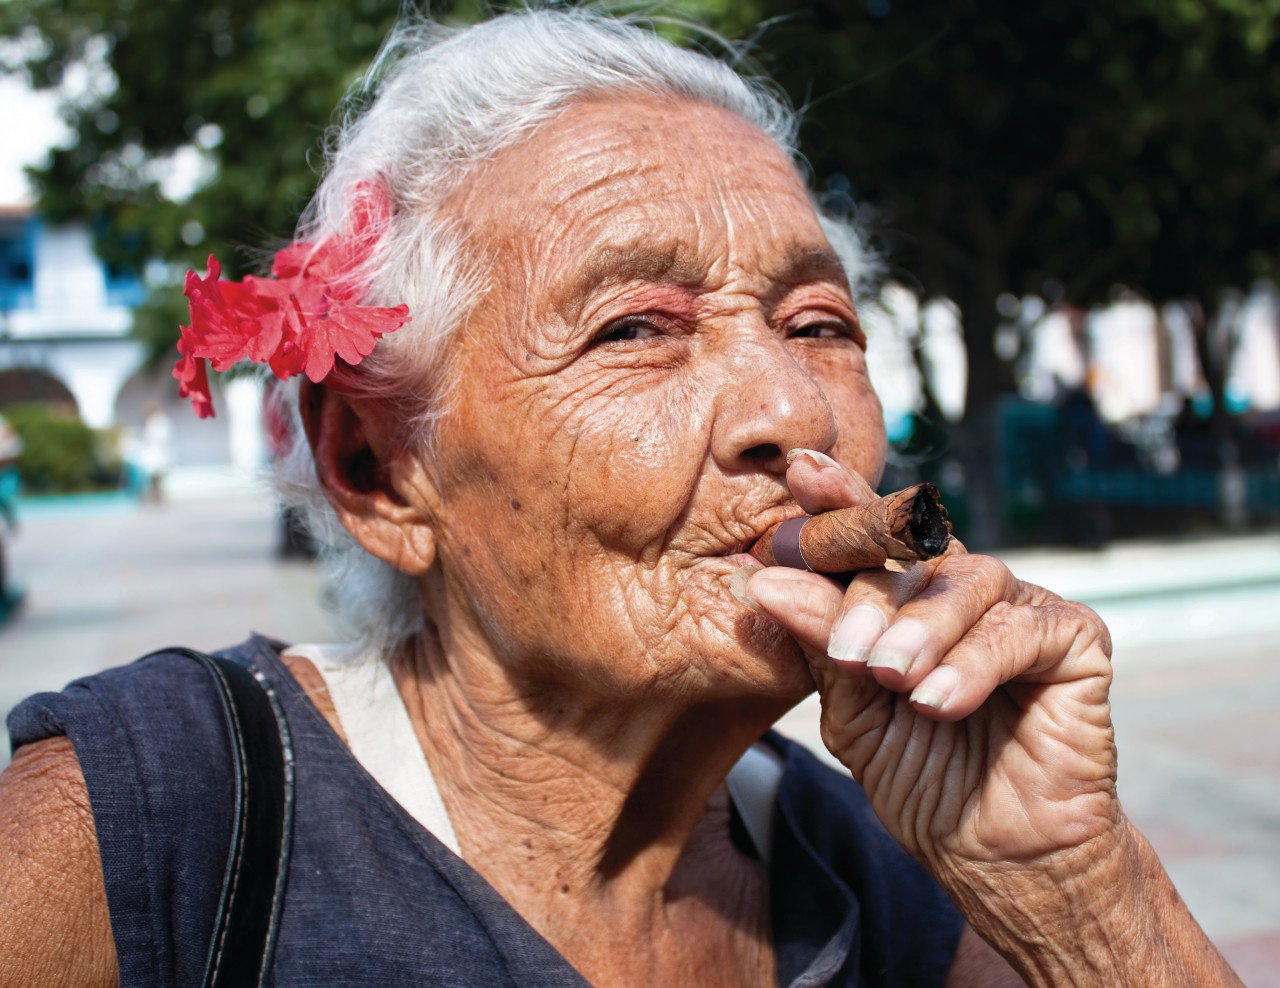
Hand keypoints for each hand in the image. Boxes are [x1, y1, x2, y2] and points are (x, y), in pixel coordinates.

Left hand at [748, 452, 1118, 885]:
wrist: (993, 854)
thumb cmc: (922, 777)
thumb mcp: (851, 710)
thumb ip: (816, 642)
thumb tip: (762, 578)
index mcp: (906, 598)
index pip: (870, 537)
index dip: (838, 499)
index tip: (800, 471)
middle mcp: (962, 590)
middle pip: (912, 554)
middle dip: (870, 598)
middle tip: (848, 655)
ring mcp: (1020, 608)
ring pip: (967, 580)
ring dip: (921, 630)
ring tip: (892, 681)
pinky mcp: (1075, 638)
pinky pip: (1021, 629)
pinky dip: (975, 662)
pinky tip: (941, 703)